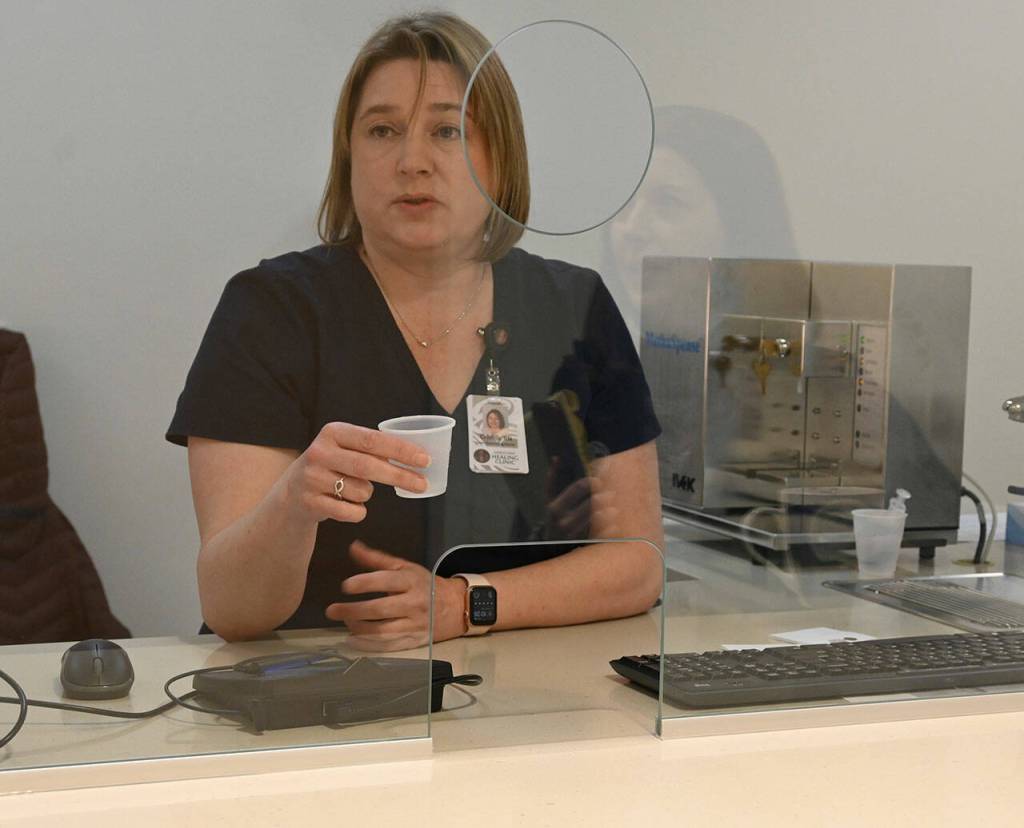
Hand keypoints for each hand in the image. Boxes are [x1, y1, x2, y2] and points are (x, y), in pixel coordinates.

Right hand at [280, 422, 429, 525]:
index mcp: (333, 432)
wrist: (292, 493)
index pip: (373, 439)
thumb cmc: (331, 466)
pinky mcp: (310, 502)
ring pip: (361, 491)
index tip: (425, 459)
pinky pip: (351, 512)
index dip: (401, 450)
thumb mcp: (345, 448)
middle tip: (422, 484)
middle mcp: (319, 452)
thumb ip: (372, 448)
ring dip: (368, 494)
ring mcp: (312, 478)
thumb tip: (416, 457)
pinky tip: (347, 505)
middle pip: (368, 466)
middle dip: (399, 476)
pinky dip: (358, 512)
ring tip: (356, 490)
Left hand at [324, 540, 466, 651]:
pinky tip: (353, 639)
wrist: (454, 607)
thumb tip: (352, 547)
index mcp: (411, 581)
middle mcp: (414, 603)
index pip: (386, 581)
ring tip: (344, 622)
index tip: (345, 586)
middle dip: (353, 611)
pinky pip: (388, 646)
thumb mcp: (404, 567)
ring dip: (358, 628)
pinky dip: (368, 645)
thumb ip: (377, 559)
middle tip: (331, 610)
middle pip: (380, 609)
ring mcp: (414, 625)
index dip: (364, 583)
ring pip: (382, 631)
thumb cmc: (424, 584)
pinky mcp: (413, 641)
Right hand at [542, 459, 618, 538]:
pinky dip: (609, 530)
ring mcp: (573, 534)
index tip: (598, 479)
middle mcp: (564, 521)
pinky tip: (615, 525)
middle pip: (589, 504)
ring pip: (596, 521)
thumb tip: (557, 458)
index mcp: (556, 508)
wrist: (550, 543)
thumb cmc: (553, 516)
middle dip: (602, 497)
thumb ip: (552, 478)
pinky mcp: (582, 543)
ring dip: (607, 513)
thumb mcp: (549, 499)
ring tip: (614, 509)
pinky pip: (599, 537)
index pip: (577, 489)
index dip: (590, 482)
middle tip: (611, 493)